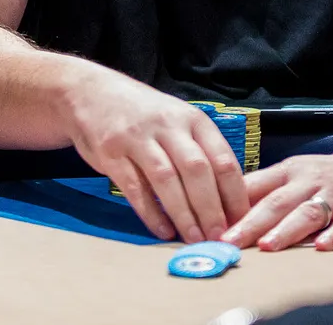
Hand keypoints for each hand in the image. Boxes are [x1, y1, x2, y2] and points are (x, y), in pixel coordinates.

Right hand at [64, 70, 248, 243]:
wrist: (90, 92)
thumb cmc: (143, 114)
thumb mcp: (177, 121)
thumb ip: (199, 151)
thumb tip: (227, 198)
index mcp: (192, 119)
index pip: (222, 158)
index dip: (234, 193)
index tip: (242, 220)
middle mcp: (167, 125)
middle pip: (196, 170)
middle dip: (211, 208)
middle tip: (219, 237)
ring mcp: (137, 138)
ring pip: (167, 179)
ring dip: (183, 214)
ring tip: (194, 239)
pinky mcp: (110, 153)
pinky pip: (134, 188)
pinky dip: (151, 213)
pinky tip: (163, 230)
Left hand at [221, 148, 332, 252]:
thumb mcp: (297, 175)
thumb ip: (266, 193)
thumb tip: (223, 215)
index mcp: (289, 172)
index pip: (255, 186)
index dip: (230, 206)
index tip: (208, 225)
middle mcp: (311, 180)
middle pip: (277, 201)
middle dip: (251, 223)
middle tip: (229, 241)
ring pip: (309, 211)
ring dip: (287, 229)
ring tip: (268, 246)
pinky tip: (322, 247)